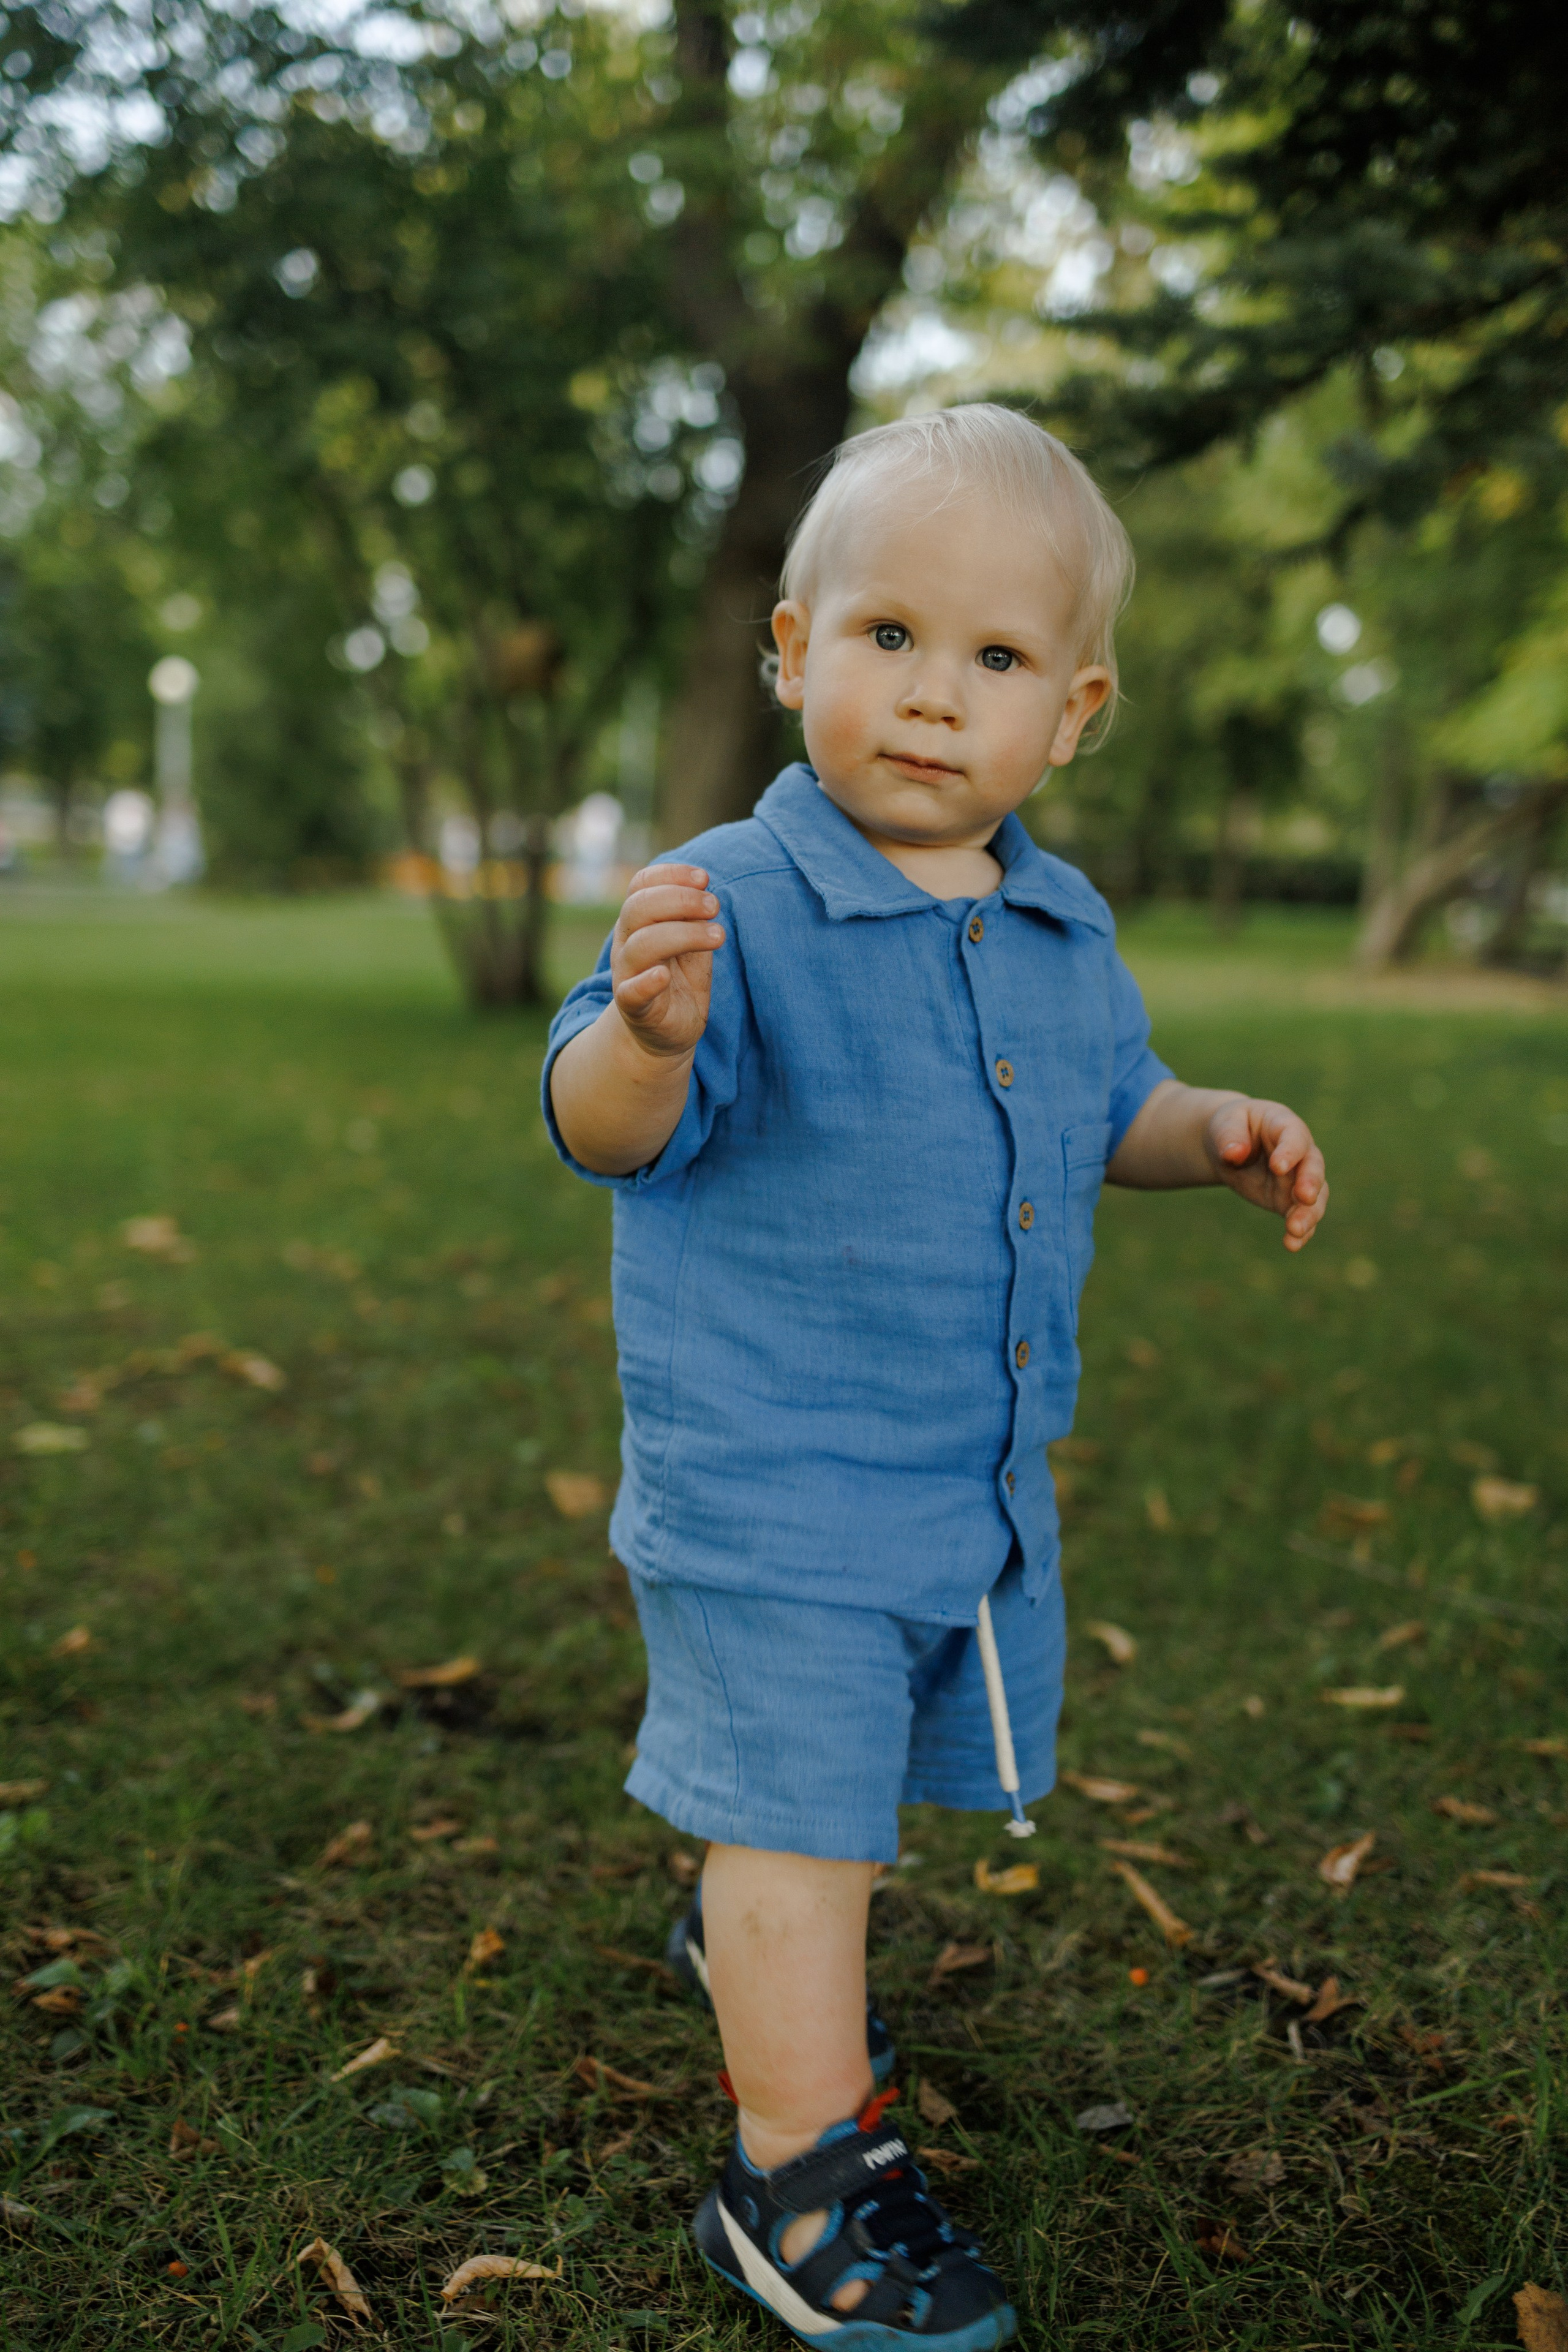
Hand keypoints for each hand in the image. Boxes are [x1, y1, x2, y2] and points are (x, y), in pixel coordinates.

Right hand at [610, 863, 725, 1058]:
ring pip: (642, 945)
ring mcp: (626, 974)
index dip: (671, 875)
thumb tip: (704, 889)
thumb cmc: (681, 979)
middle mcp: (627, 943)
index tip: (704, 878)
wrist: (666, 1032)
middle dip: (680, 900)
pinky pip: (631, 992)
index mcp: (638, 921)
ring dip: (683, 934)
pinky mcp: (633, 1007)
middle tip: (714, 906)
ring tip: (718, 936)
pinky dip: (646, 982)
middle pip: (639, 908)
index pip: (641, 885)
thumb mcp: (691, 941)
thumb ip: (692, 917)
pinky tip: (664, 976)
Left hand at [1205, 1097, 1327, 1250]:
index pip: (1294, 1137)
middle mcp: (1300, 1153)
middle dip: (1311, 1183)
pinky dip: (1299, 1233)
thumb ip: (1229, 1136)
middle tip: (1305, 1198)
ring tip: (1296, 1230)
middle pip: (1313, 1167)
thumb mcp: (1225, 1124)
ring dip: (1308, 1214)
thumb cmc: (1231, 1127)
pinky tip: (1292, 1245)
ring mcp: (1297, 1179)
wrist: (1229, 1145)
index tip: (1278, 1167)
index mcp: (1284, 1125)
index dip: (1289, 1152)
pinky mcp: (1289, 1201)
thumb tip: (1233, 1153)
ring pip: (1314, 1197)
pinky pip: (1300, 1217)